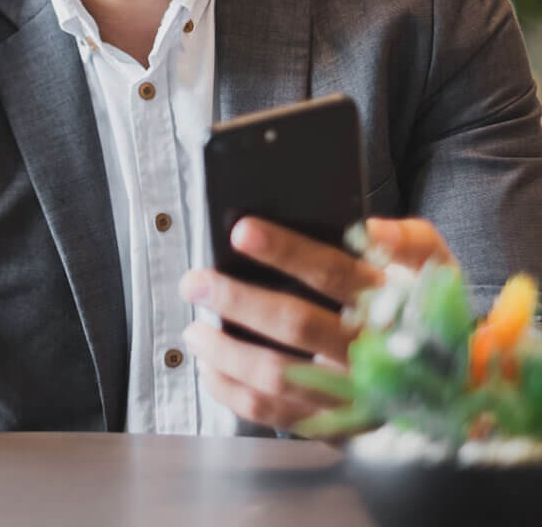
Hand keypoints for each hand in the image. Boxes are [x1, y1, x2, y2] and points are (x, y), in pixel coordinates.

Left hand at [178, 216, 453, 430]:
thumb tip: (370, 227)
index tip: (240, 232)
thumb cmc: (425, 306)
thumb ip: (407, 239)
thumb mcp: (433, 264)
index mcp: (389, 303)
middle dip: (237, 300)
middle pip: (296, 324)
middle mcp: (369, 351)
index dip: (285, 250)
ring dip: (226, 352)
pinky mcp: (335, 425)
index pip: (332, 271)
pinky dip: (233, 394)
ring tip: (193, 329)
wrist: (459, 380)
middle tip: (195, 282)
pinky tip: (210, 367)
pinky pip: (276, 416)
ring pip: (279, 377)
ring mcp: (351, 394)